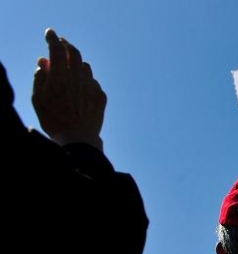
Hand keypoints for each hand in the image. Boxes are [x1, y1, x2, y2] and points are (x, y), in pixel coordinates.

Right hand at [32, 28, 105, 149]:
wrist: (78, 140)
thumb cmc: (54, 120)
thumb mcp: (38, 99)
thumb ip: (41, 77)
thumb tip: (44, 62)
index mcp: (60, 78)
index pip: (57, 50)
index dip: (52, 39)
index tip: (50, 33)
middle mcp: (78, 79)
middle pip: (75, 53)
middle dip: (67, 45)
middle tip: (61, 43)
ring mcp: (92, 87)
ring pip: (86, 67)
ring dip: (77, 64)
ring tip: (70, 70)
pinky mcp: (101, 96)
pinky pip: (93, 82)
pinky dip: (86, 80)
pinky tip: (80, 89)